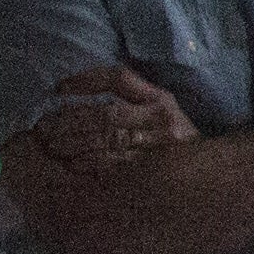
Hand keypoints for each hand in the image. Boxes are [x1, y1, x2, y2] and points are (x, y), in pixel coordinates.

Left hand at [31, 66, 191, 172]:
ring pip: (106, 140)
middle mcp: (161, 118)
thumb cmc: (172, 139)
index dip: (86, 80)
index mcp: (160, 98)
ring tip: (51, 147)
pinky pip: (112, 166)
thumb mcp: (159, 110)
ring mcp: (159, 146)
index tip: (58, 89)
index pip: (119, 78)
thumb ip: (129, 96)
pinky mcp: (153, 172)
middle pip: (106, 113)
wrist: (211, 175)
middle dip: (69, 120)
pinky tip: (72, 165)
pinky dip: (88, 164)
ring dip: (73, 143)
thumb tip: (73, 89)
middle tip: (42, 128)